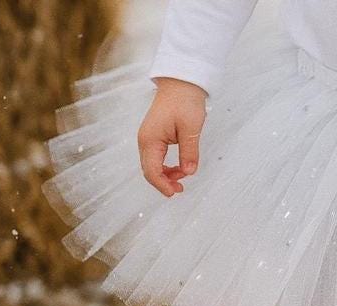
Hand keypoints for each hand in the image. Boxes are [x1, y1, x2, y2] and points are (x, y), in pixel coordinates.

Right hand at [137, 77, 207, 196]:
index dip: (163, 185)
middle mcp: (145, 140)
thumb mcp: (191, 129)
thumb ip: (189, 152)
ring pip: (152, 165)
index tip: (175, 192)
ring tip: (183, 177)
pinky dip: (166, 166)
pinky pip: (156, 158)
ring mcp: (148, 138)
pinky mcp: (154, 137)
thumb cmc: (184, 101)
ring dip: (165, 175)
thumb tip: (189, 172)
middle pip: (149, 170)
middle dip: (164, 182)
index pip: (152, 171)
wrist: (181, 83)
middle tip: (181, 188)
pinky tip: (179, 168)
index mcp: (150, 139)